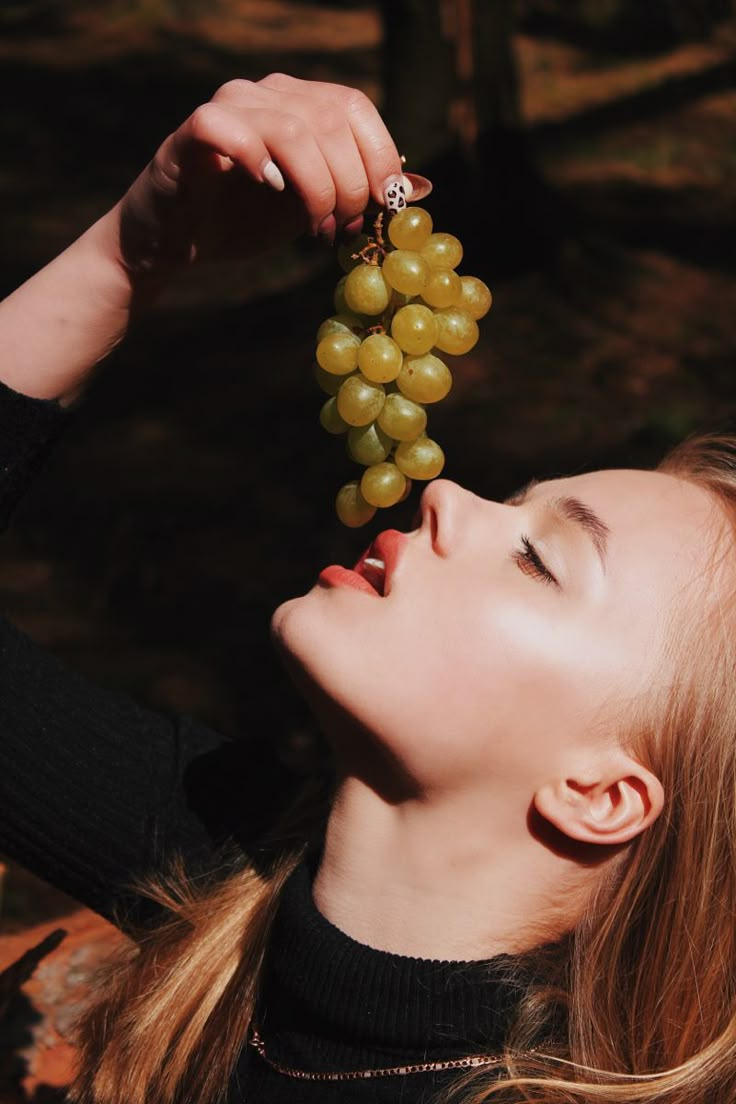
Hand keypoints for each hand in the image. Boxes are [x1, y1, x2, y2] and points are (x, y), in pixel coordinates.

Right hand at [116, 73, 403, 282]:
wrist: (174, 243)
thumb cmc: (243, 220)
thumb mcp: (313, 210)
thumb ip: (360, 194)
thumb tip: (420, 187)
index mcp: (299, 103)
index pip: (355, 107)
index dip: (379, 157)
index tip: (383, 207)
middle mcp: (265, 93)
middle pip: (329, 120)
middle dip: (348, 184)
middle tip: (342, 230)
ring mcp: (226, 108)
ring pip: (289, 127)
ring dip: (313, 187)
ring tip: (313, 227)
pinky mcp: (188, 135)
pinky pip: (224, 126)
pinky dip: (254, 158)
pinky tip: (268, 189)